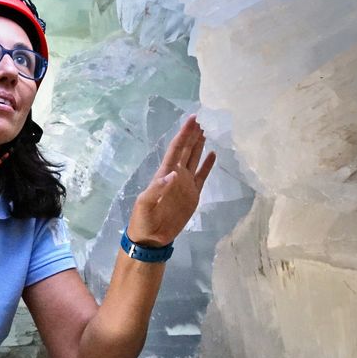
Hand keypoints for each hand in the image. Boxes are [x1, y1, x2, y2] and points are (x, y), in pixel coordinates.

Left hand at [127, 115, 215, 247]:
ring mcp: (185, 184)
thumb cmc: (143, 220)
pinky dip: (207, 165)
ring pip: (194, 159)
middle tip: (203, 119)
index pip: (176, 149)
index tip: (193, 119)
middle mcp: (176, 175)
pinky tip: (213, 154)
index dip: (183, 134)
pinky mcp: (193, 195)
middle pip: (186, 150)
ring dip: (199, 145)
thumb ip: (158, 189)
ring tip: (207, 130)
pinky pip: (202, 176)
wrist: (151, 238)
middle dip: (192, 134)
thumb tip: (175, 173)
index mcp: (164, 174)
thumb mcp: (145, 204)